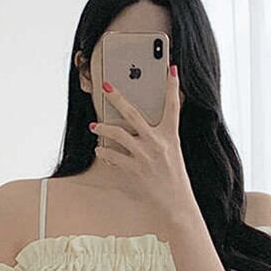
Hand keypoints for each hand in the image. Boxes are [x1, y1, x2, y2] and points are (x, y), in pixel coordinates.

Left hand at [91, 64, 196, 224]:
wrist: (175, 202)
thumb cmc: (173, 176)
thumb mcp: (173, 151)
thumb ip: (160, 135)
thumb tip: (139, 123)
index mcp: (170, 136)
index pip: (174, 106)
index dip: (173, 86)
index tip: (171, 68)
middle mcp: (157, 143)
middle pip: (133, 114)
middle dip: (117, 98)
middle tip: (105, 87)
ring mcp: (144, 156)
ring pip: (116, 134)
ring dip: (102, 129)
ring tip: (95, 126)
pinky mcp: (133, 170)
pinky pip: (112, 156)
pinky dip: (104, 153)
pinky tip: (101, 151)